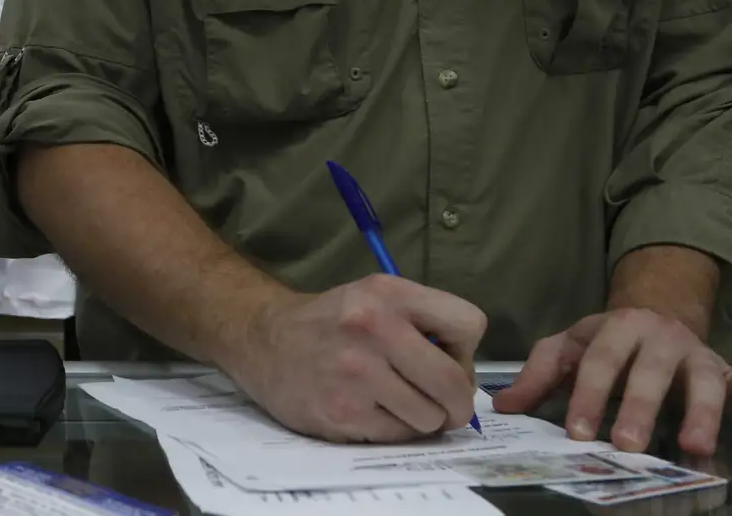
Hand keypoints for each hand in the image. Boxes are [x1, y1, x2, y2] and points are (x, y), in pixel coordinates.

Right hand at [222, 274, 485, 442]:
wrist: (263, 340)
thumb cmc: (331, 321)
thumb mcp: (376, 296)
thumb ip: (423, 321)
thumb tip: (467, 374)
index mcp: (388, 294)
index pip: (469, 324)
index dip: (466, 349)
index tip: (448, 357)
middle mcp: (373, 329)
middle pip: (454, 382)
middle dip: (458, 402)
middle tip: (446, 404)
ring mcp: (356, 374)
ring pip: (430, 417)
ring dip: (423, 418)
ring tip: (398, 403)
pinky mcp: (342, 412)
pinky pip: (398, 436)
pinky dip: (393, 430)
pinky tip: (370, 410)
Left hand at [491, 308, 731, 456]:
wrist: (657, 311)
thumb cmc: (609, 341)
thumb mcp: (570, 348)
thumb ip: (539, 375)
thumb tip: (503, 406)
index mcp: (619, 329)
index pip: (599, 362)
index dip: (587, 395)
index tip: (576, 432)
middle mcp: (663, 339)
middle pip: (651, 373)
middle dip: (639, 408)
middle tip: (627, 445)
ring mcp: (701, 356)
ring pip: (707, 380)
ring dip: (704, 413)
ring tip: (695, 446)